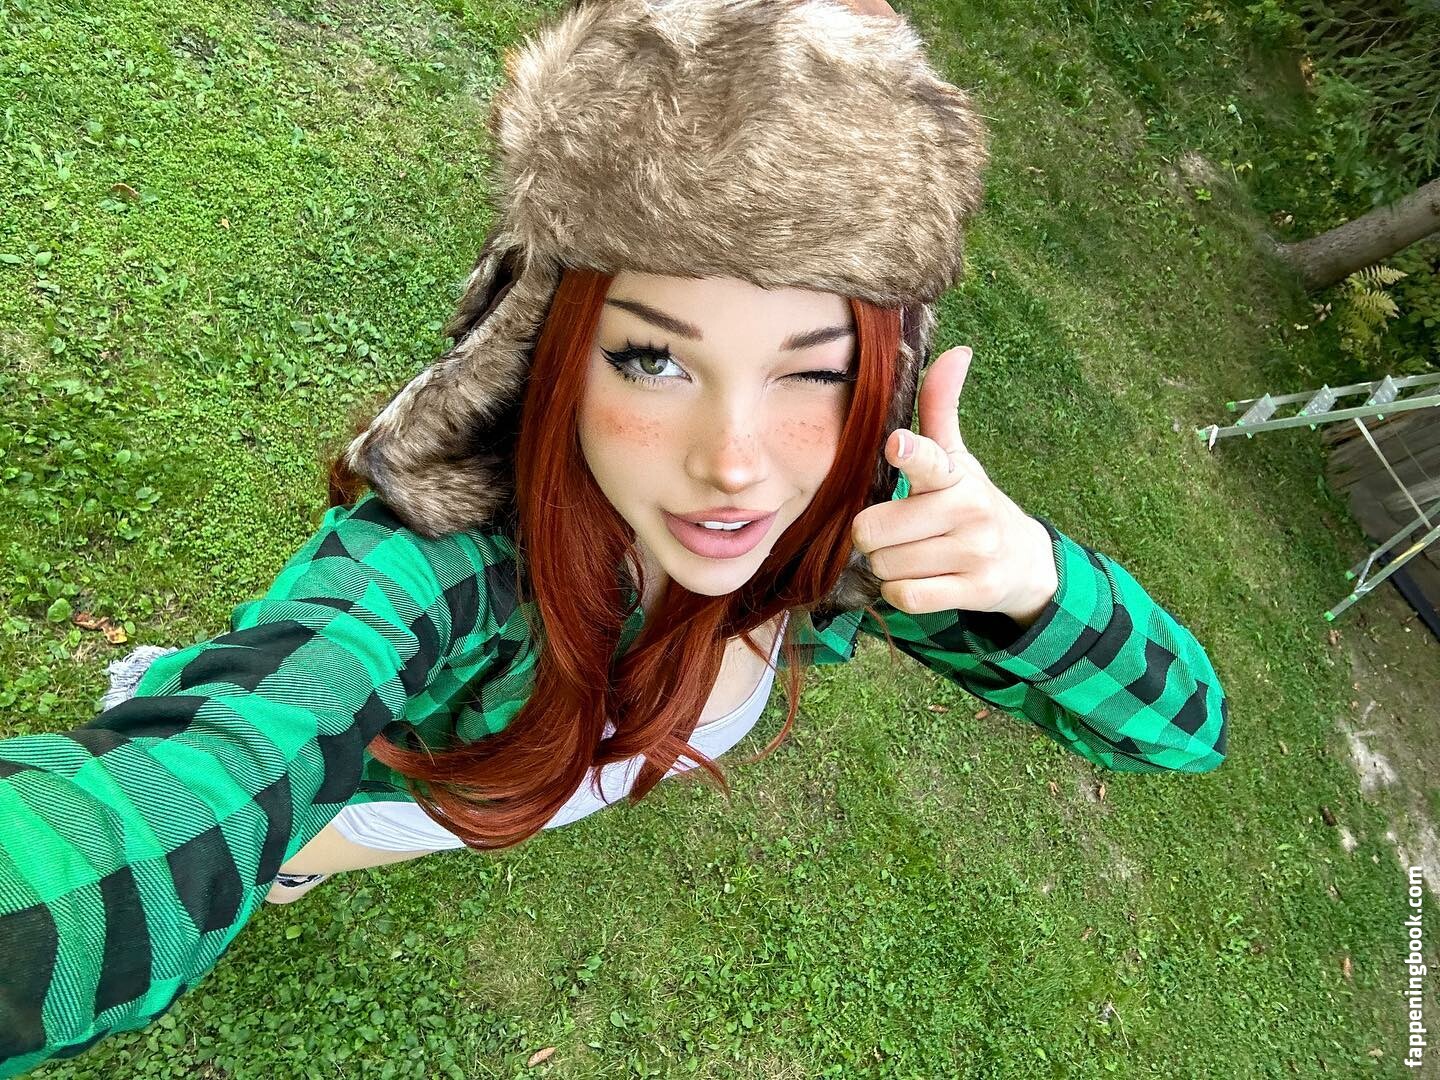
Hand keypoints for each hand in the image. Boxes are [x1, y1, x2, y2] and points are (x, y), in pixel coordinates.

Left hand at [849, 346, 1058, 626]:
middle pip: (874, 530)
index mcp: (954, 474)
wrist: (1025, 562)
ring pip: (886, 566)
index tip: (896, 445)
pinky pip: (905, 596)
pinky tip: (915, 579)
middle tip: (893, 532)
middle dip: (872, 536)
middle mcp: (966, 511)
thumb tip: (957, 350)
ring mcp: (973, 554)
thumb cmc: (972, 503)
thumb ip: (941, 407)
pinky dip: (898, 592)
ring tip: (910, 554)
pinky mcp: (974, 592)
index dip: (908, 453)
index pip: (927, 458)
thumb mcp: (959, 458)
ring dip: (885, 566)